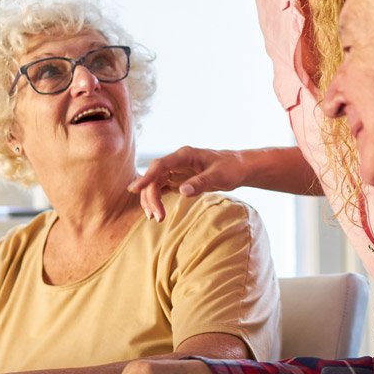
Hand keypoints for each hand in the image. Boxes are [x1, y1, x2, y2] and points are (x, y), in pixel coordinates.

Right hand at [129, 147, 246, 220]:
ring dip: (151, 200)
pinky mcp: (178, 180)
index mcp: (185, 155)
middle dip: (151, 196)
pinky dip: (156, 199)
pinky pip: (161, 188)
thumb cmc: (231, 168)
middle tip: (157, 217)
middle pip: (154, 177)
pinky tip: (156, 212)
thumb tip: (182, 192)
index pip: (160, 165)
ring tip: (156, 218)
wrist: (239, 168)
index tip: (134, 189)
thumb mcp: (219, 176)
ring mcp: (176, 171)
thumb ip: (201, 182)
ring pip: (155, 184)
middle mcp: (177, 162)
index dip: (146, 177)